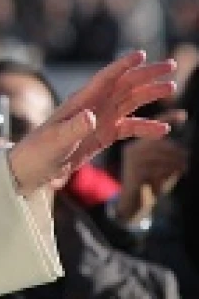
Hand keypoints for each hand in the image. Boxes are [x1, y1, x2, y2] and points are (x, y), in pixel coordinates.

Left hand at [9, 51, 176, 196]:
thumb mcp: (56, 141)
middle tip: (171, 65)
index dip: (122, 66)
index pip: (104, 79)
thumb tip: (91, 117)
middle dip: (146, 75)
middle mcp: (91, 106)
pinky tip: (163, 129)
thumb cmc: (38, 151)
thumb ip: (74, 129)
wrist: (32, 168)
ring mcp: (98, 120)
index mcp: (79, 103)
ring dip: (149, 95)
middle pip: (123, 85)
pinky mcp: (102, 135)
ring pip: (129, 102)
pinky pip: (128, 126)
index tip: (141, 54)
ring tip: (171, 88)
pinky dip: (145, 127)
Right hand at [115, 109, 187, 224]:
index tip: (184, 115)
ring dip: (175, 161)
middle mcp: (132, 149)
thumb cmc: (153, 183)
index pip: (152, 128)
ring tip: (185, 167)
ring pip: (157, 154)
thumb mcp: (164, 167)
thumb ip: (172, 156)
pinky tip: (176, 174)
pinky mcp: (132, 172)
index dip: (167, 118)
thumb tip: (186, 150)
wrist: (135, 204)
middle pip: (157, 142)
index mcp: (138, 145)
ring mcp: (131, 161)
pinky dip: (167, 172)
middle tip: (188, 157)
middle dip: (175, 149)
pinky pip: (154, 168)